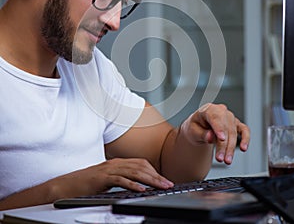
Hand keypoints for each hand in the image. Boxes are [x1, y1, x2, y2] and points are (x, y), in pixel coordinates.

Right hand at [52, 158, 173, 198]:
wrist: (65, 185)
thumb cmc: (86, 183)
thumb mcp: (107, 179)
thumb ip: (121, 178)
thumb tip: (137, 185)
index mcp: (117, 162)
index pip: (140, 163)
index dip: (154, 171)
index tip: (164, 180)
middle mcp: (114, 163)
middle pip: (140, 166)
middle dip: (156, 175)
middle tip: (168, 184)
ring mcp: (108, 169)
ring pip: (134, 171)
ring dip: (150, 180)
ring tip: (161, 187)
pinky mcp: (102, 178)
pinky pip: (120, 180)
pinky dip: (132, 184)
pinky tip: (141, 190)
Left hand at [180, 103, 249, 164]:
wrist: (198, 129)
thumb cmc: (195, 128)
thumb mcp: (193, 131)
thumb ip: (201, 134)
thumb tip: (210, 137)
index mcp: (208, 109)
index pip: (215, 117)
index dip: (219, 128)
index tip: (221, 139)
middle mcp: (221, 111)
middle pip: (225, 128)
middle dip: (224, 145)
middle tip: (220, 159)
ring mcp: (230, 117)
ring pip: (233, 132)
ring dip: (231, 148)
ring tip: (227, 160)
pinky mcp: (236, 124)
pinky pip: (244, 130)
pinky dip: (245, 139)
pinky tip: (243, 148)